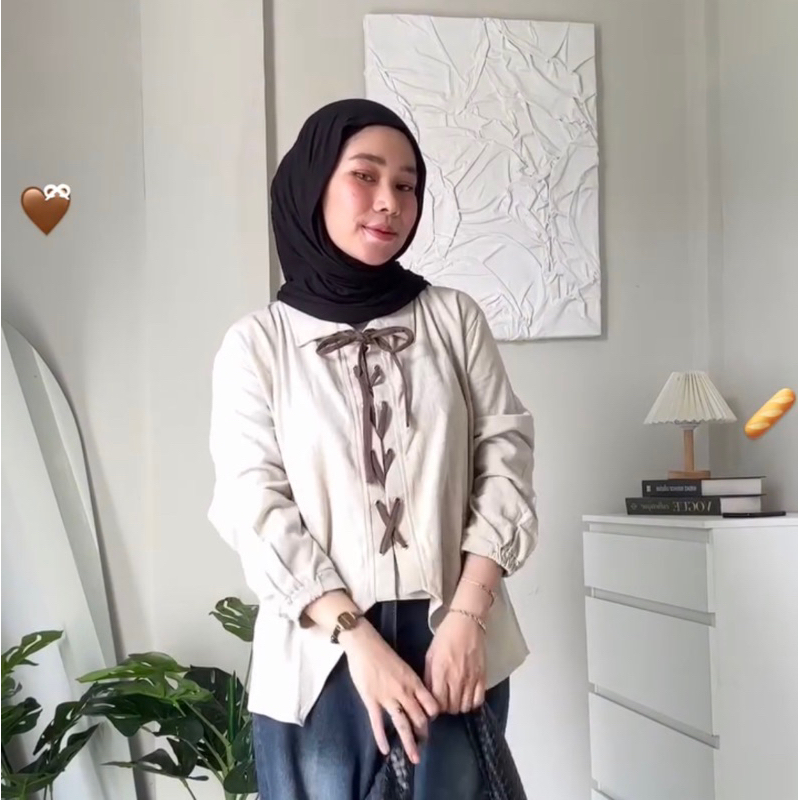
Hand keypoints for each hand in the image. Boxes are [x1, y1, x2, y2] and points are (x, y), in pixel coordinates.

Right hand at [342, 622, 439, 764]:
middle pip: (419, 717)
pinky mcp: (371, 700)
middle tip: (423, 744)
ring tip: (415, 758)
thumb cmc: (383, 652)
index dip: (433, 715)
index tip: (431, 722)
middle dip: (423, 733)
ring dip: (410, 743)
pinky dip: (381, 738)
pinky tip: (385, 750)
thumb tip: (417, 697)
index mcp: (413, 681)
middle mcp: (403, 691)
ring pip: (402, 724)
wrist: (364, 644)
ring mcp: (387, 697)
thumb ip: (411, 683)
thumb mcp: (403, 666)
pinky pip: (377, 723)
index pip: (430, 704)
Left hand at [424, 611, 485, 714]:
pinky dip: (472, 702)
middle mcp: (456, 678)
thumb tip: (428, 694)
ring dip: (458, 706)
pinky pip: (478, 700)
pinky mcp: (482, 676)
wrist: (466, 623)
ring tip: (455, 698)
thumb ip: (428, 676)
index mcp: (440, 672)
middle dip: (446, 707)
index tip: (434, 704)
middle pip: (451, 708)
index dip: (434, 707)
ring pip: (465, 707)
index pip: (437, 703)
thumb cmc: (446, 636)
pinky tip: (467, 695)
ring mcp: (471, 678)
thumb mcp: (430, 654)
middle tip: (445, 700)